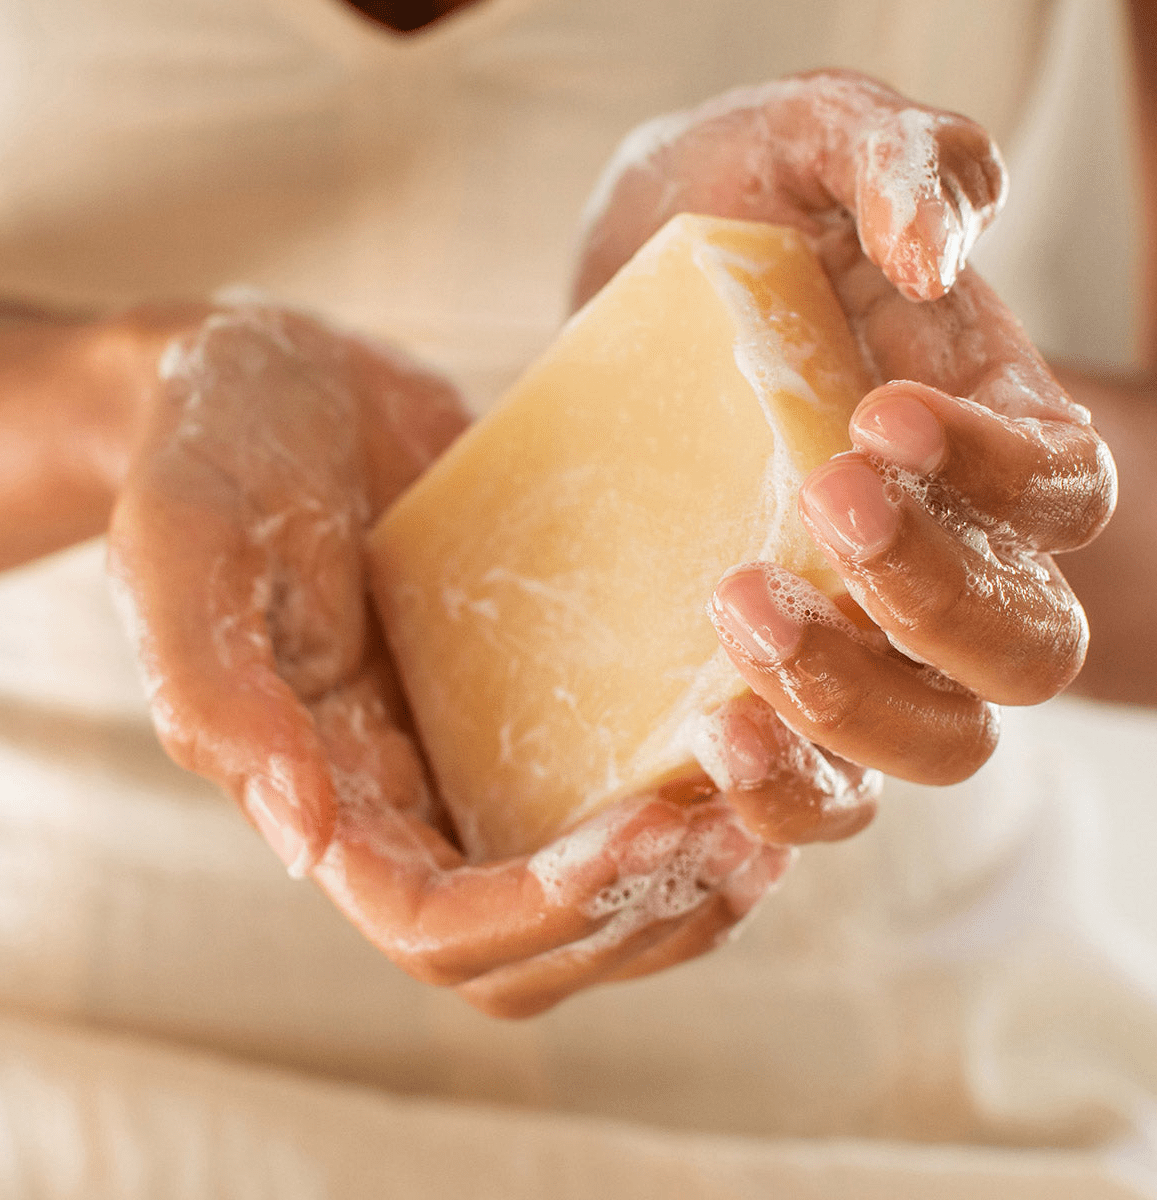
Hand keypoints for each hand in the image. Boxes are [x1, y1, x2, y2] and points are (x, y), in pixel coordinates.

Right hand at [107, 305, 792, 1015]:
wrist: (288, 382)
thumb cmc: (220, 449)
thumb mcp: (185, 542)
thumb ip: (210, 684)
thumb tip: (300, 832)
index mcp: (328, 790)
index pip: (430, 925)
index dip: (538, 910)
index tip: (646, 832)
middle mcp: (412, 798)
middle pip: (525, 953)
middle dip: (630, 921)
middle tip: (734, 840)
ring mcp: (482, 754)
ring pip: (590, 902)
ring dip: (685, 892)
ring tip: (771, 823)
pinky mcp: (542, 696)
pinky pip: (624, 793)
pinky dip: (701, 807)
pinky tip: (763, 748)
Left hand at [577, 70, 1116, 793]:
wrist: (613, 300)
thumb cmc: (724, 216)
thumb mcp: (798, 143)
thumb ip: (893, 159)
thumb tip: (941, 250)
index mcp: (987, 438)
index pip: (1067, 494)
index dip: (1002, 475)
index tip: (879, 416)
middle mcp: (946, 558)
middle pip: (1023, 650)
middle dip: (933, 598)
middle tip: (820, 507)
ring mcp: (861, 639)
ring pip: (934, 745)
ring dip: (851, 707)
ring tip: (736, 614)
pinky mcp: (768, 690)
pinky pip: (817, 790)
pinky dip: (780, 788)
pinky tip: (707, 737)